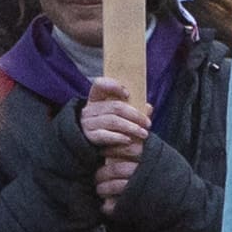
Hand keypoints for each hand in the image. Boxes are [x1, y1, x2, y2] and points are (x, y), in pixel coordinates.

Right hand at [79, 84, 152, 200]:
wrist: (82, 147)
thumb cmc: (104, 128)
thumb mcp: (114, 116)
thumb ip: (131, 111)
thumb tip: (149, 107)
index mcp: (95, 99)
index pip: (99, 85)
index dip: (113, 86)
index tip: (128, 94)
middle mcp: (89, 109)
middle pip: (115, 106)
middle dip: (135, 114)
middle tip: (147, 123)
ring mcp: (87, 123)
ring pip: (112, 121)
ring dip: (131, 127)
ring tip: (143, 133)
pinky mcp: (88, 137)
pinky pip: (105, 135)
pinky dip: (118, 137)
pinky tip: (128, 140)